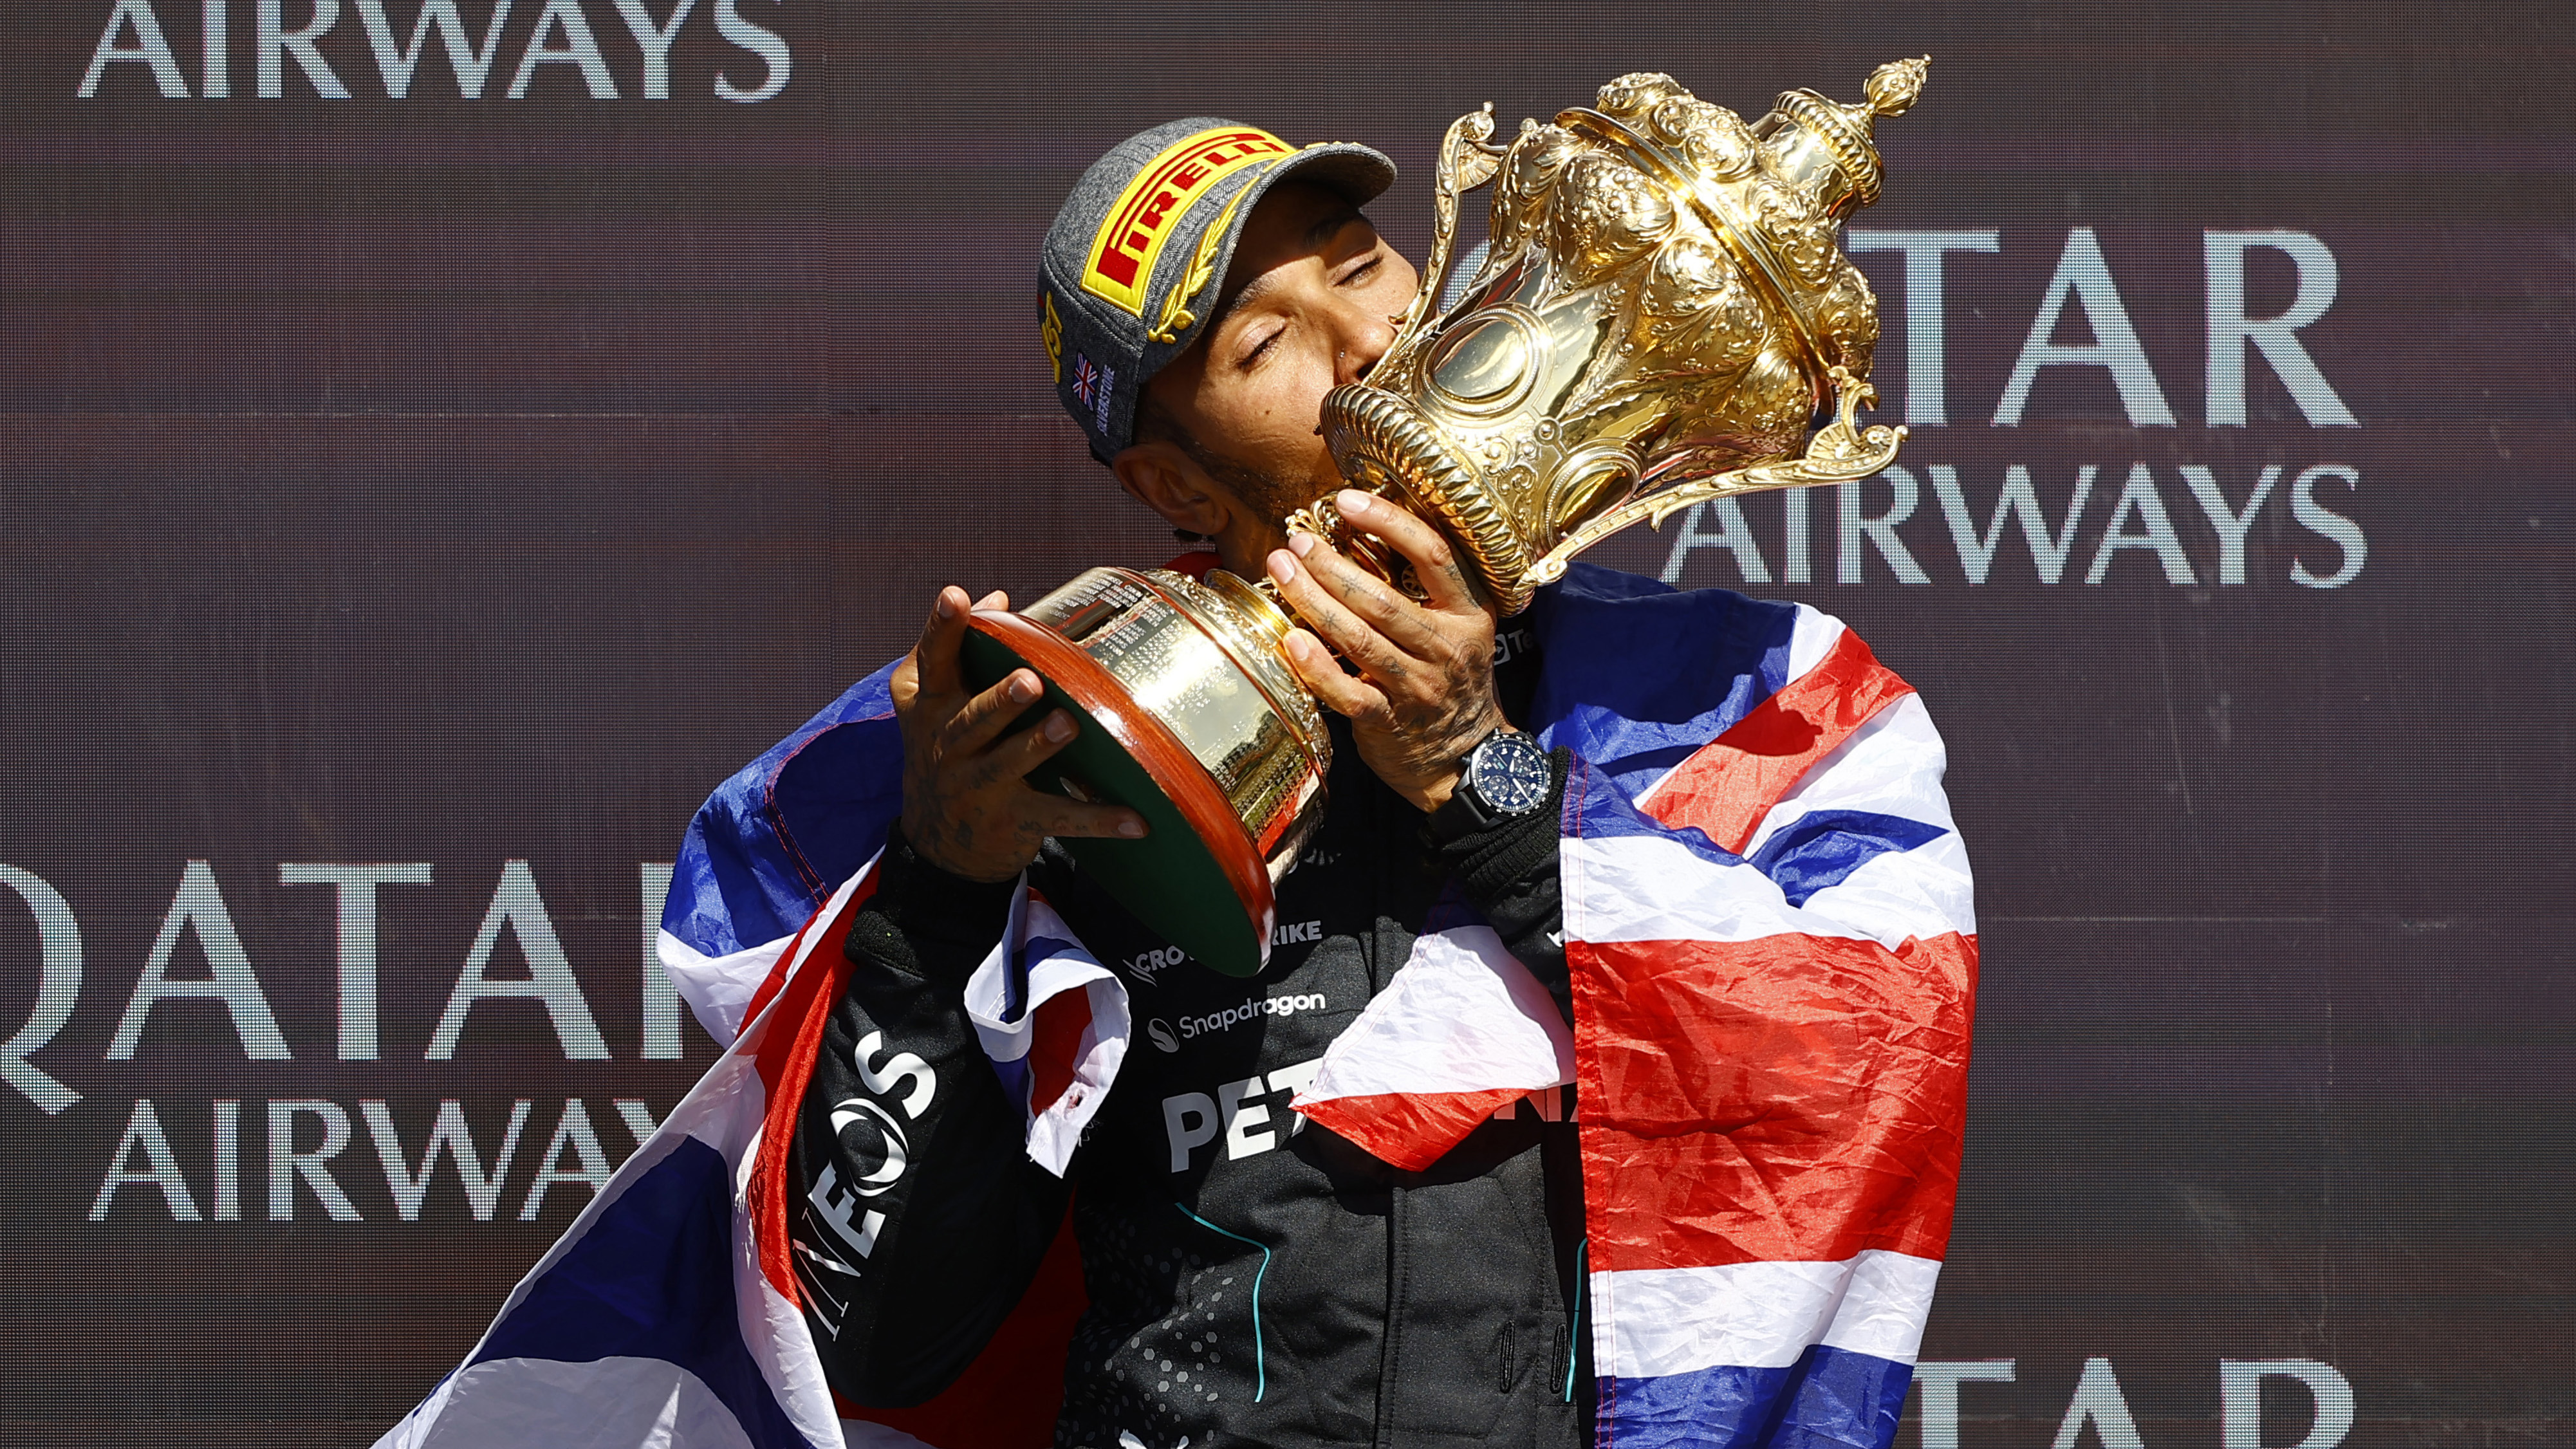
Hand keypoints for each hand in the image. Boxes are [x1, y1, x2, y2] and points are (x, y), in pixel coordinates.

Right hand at [893, 586, 1147, 882]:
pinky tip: (1136, 820)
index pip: (934, 663)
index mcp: (934, 708)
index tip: (956, 596)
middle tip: (1029, 680)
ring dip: (1039, 745)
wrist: (938, 845)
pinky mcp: (1013, 821)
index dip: (942, 630)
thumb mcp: (937, 704)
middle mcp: (949, 746)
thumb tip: (997, 599)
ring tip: (1068, 725)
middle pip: (973, 720)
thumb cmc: (945, 751)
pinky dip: (1098, 820)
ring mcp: (979, 786)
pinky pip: (1058, 818)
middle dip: (1000, 701)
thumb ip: (961, 652)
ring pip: (1010, 764)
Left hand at [1264, 490, 1508, 812]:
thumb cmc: (1451, 679)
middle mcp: (1446, 648)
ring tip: (1282, 572)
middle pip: (1383, 599)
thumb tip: (1360, 531)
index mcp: (1468, 613)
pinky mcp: (1389, 722)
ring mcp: (1418, 688)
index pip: (1434, 556)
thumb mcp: (1457, 628)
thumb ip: (1421, 587)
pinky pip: (1347, 692)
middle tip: (1296, 541)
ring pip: (1360, 639)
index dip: (1390, 523)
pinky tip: (1290, 640)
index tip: (1347, 500)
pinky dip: (1317, 666)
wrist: (1467, 758)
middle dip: (1332, 566)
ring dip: (1314, 602)